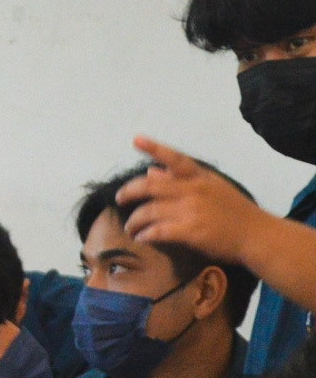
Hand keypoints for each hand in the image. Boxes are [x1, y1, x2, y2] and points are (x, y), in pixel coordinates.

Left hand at [116, 137, 272, 266]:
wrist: (258, 235)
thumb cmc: (235, 213)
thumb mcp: (214, 188)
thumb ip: (183, 179)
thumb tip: (152, 170)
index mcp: (200, 178)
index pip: (175, 159)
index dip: (154, 148)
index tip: (136, 139)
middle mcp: (194, 190)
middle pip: (151, 186)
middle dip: (129, 192)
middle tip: (119, 199)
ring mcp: (191, 210)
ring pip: (149, 211)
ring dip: (134, 221)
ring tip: (131, 229)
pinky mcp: (191, 231)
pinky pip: (157, 231)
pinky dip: (145, 234)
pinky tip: (142, 238)